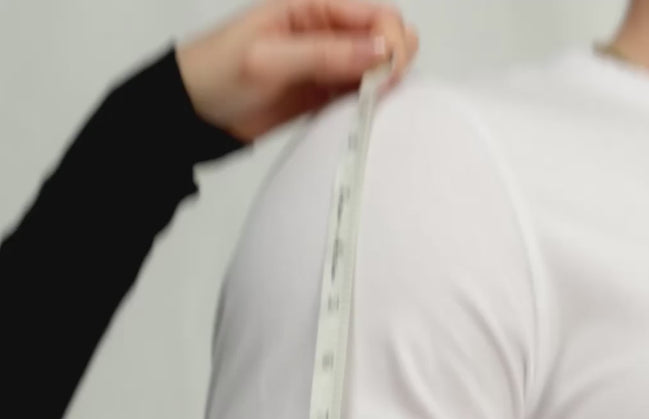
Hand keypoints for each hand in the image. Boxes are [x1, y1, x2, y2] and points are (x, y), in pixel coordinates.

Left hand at [175, 0, 417, 140]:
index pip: (376, 14)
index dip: (391, 41)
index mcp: (313, 7)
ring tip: (366, 105)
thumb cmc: (217, 72)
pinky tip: (358, 115)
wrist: (194, 113)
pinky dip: (365, 104)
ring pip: (376, 68)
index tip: (387, 73)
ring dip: (382, 86)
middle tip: (378, 90)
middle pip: (384, 39)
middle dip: (392, 62)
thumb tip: (381, 50)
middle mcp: (326, 32)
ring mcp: (327, 64)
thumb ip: (325, 53)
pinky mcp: (323, 94)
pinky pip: (358, 95)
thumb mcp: (269, 59)